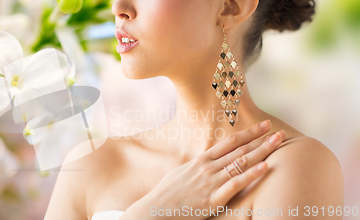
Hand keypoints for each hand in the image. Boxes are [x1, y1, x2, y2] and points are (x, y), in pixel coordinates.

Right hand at [146, 120, 285, 218]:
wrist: (156, 210)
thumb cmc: (167, 193)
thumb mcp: (181, 173)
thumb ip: (196, 167)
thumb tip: (204, 161)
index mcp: (201, 161)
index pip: (229, 142)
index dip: (248, 133)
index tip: (263, 125)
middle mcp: (208, 168)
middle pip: (240, 150)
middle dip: (260, 139)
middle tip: (279, 130)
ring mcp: (211, 182)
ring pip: (241, 162)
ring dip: (262, 151)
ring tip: (278, 143)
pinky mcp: (213, 199)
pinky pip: (235, 184)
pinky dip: (251, 175)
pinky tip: (264, 167)